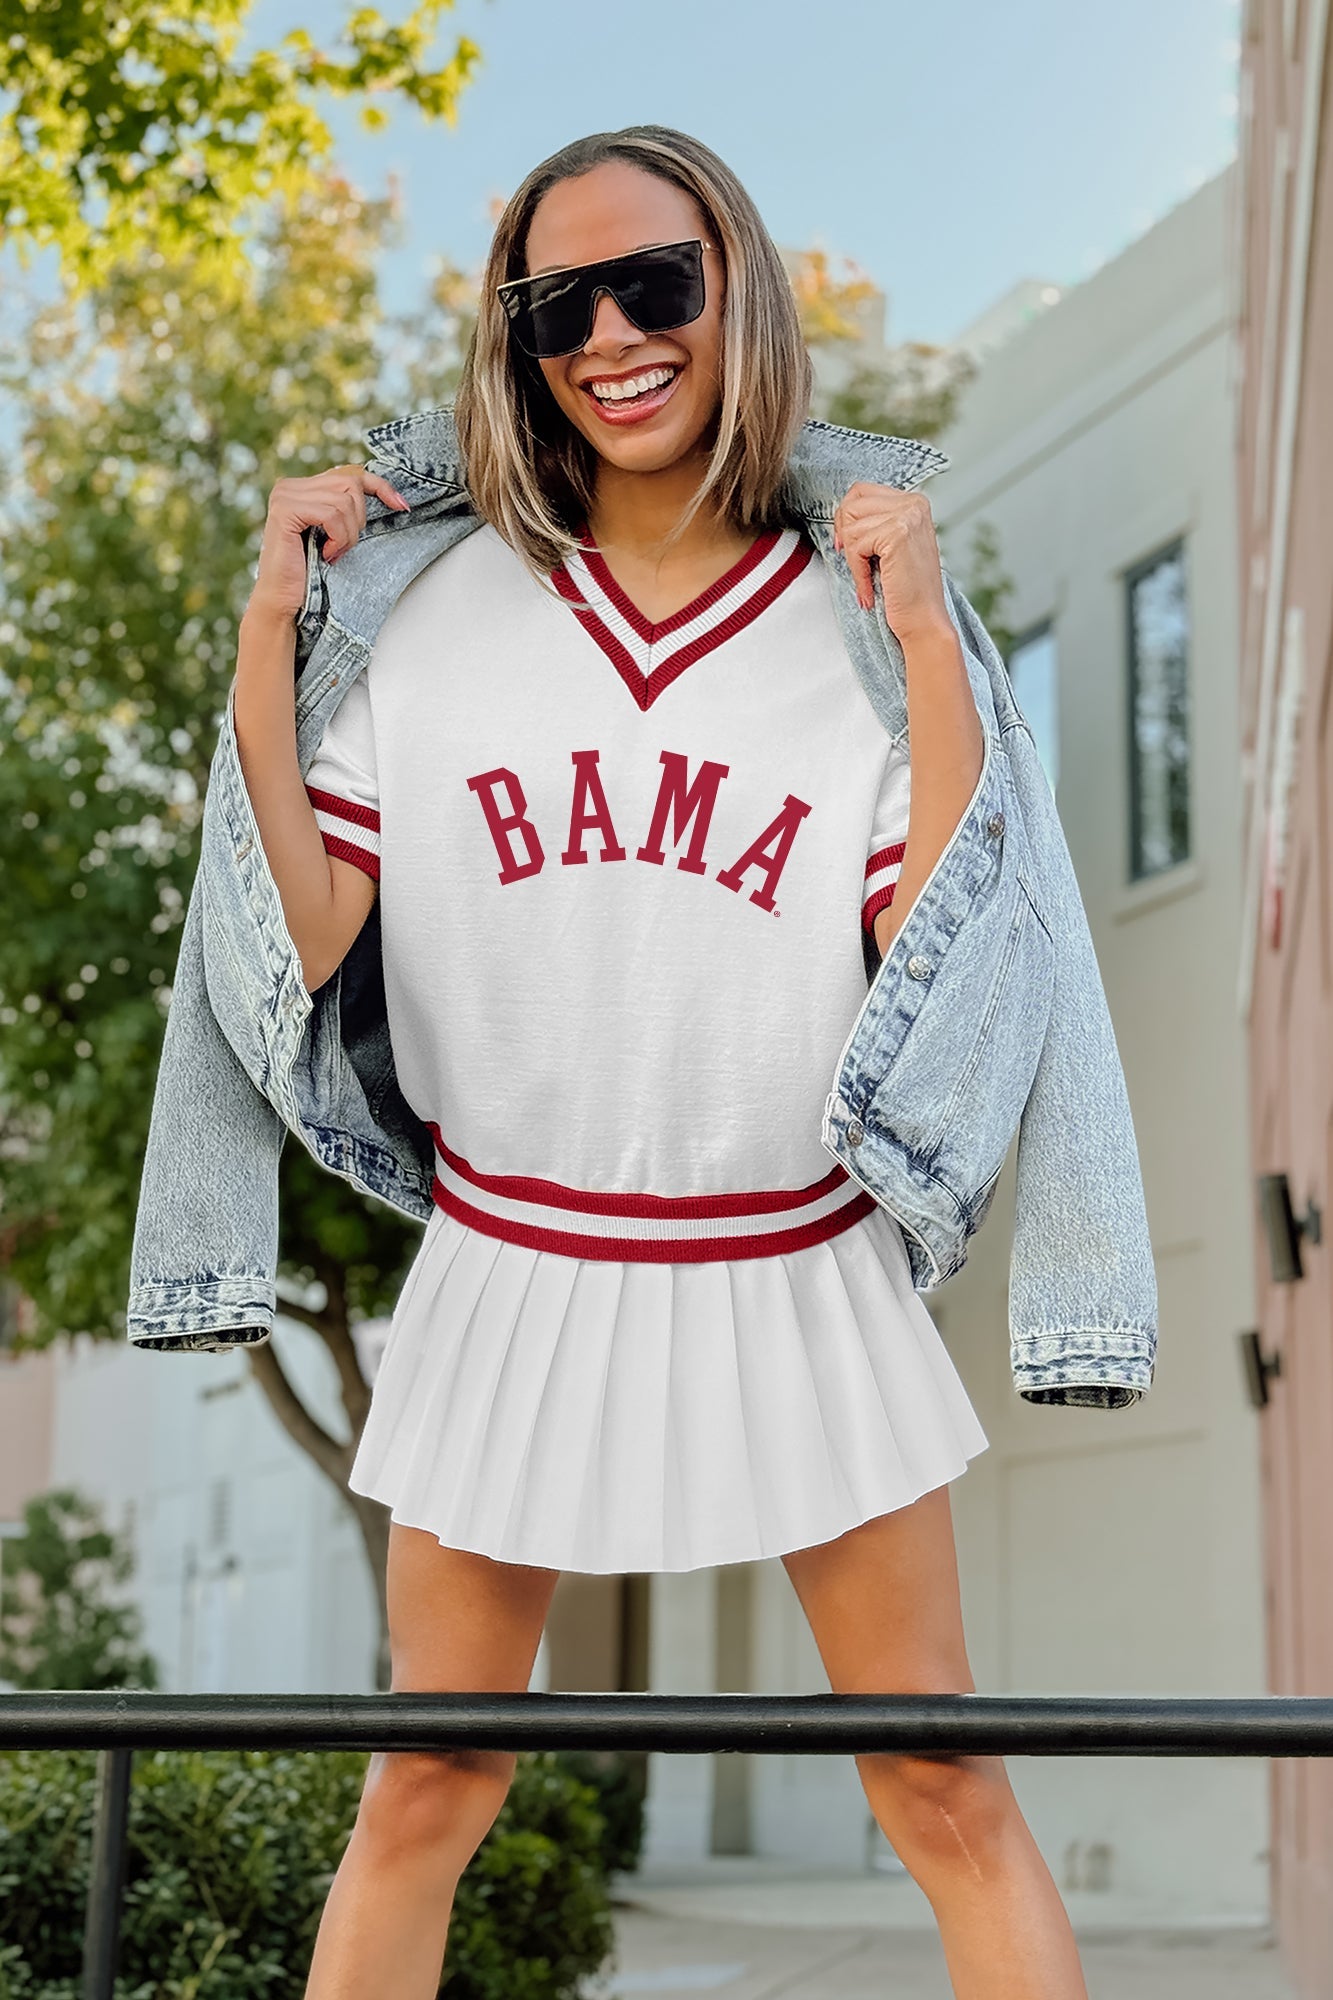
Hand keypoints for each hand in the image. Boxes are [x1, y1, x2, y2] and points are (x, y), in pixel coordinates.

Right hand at [246, 463, 409, 623]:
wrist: (285, 601)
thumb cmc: (311, 572)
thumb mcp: (336, 534)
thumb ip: (346, 509)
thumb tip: (388, 494)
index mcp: (302, 487)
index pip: (349, 473)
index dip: (380, 486)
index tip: (402, 506)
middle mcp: (290, 486)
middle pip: (350, 483)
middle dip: (358, 519)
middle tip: (345, 546)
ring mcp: (285, 496)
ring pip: (343, 501)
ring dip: (347, 535)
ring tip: (333, 553)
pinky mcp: (286, 511)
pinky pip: (331, 514)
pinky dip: (337, 538)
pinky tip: (326, 554)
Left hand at [832, 483, 951, 644]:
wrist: (923, 620)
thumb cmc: (906, 589)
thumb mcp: (891, 545)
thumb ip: (875, 522)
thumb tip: (841, 512)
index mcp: (913, 502)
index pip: (860, 491)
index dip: (846, 519)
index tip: (847, 545)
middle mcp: (914, 504)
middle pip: (852, 503)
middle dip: (845, 535)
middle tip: (855, 562)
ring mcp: (907, 516)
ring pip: (851, 525)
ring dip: (852, 557)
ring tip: (868, 578)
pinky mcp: (897, 534)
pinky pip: (856, 545)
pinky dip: (857, 571)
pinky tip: (870, 587)